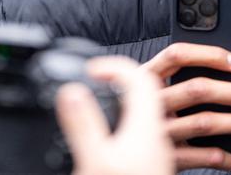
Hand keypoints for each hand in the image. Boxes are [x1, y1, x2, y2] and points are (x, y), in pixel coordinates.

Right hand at [56, 56, 174, 174]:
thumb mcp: (96, 160)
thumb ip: (83, 124)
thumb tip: (72, 91)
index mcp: (147, 126)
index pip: (140, 76)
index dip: (113, 65)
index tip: (91, 70)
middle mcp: (157, 137)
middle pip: (144, 93)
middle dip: (118, 81)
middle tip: (96, 81)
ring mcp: (157, 153)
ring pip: (144, 115)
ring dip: (123, 103)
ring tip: (102, 103)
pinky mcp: (152, 168)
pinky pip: (141, 136)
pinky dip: (123, 126)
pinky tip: (110, 137)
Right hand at [143, 43, 230, 171]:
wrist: (107, 150)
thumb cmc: (131, 114)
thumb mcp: (144, 90)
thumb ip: (172, 79)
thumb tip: (227, 70)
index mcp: (144, 78)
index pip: (178, 55)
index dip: (211, 55)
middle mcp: (149, 103)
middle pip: (199, 89)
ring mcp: (155, 131)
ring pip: (205, 122)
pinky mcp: (161, 157)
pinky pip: (197, 157)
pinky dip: (220, 157)